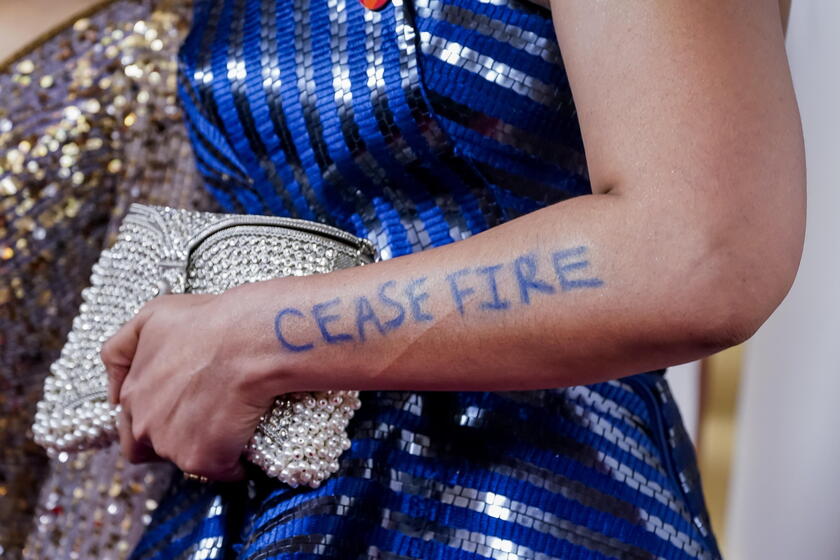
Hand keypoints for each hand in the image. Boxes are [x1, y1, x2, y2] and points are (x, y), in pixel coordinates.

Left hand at [101, 289, 277, 480]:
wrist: (249, 340)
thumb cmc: (208, 321)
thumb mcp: (152, 316)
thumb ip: (122, 350)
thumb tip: (112, 391)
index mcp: (131, 392)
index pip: (130, 424)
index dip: (156, 418)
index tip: (181, 410)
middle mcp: (143, 423)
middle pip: (154, 448)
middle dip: (177, 438)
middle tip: (206, 422)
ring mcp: (171, 445)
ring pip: (186, 460)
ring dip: (206, 449)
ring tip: (232, 427)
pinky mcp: (203, 459)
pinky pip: (221, 471)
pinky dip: (234, 464)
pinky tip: (248, 446)